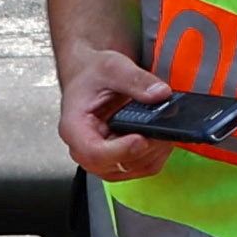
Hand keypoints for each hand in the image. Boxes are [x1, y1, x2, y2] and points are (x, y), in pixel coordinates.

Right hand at [59, 45, 177, 183]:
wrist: (90, 79)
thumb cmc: (92, 77)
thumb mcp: (112, 67)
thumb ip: (136, 80)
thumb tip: (159, 94)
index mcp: (75, 128)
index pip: (94, 153)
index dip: (121, 150)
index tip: (141, 138)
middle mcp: (84, 149)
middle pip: (116, 165)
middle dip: (144, 148)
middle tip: (160, 126)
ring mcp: (102, 159)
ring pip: (133, 169)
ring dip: (154, 151)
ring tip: (161, 127)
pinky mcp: (118, 161)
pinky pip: (142, 168)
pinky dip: (157, 154)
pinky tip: (159, 136)